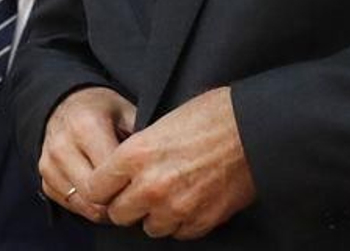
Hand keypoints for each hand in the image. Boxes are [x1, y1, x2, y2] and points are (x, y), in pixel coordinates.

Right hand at [39, 86, 136, 222]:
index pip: (110, 175)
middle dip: (116, 201)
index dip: (130, 185)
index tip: (143, 185)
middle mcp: (62, 146)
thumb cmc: (101, 110)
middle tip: (132, 196)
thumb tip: (156, 169)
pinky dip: (86, 204)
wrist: (66, 104)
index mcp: (86, 126)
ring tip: (117, 195)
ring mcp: (49, 163)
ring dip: (101, 207)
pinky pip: (69, 204)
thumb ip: (140, 139)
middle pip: (93, 195)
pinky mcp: (44, 177)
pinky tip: (99, 192)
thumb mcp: (126, 113)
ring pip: (81, 204)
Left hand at [87, 87, 254, 239]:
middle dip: (126, 205)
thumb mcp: (160, 124)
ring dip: (155, 215)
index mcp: (135, 155)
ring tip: (170, 194)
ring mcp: (176, 207)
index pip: (95, 189)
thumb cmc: (210, 116)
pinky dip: (181, 221)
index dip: (102, 187)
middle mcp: (151, 186)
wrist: (254, 128)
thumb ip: (137, 153)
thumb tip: (123, 173)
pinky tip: (190, 200)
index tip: (110, 186)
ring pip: (149, 228)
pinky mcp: (201, 221)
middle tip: (139, 192)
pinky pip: (179, 233)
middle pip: (118, 215)